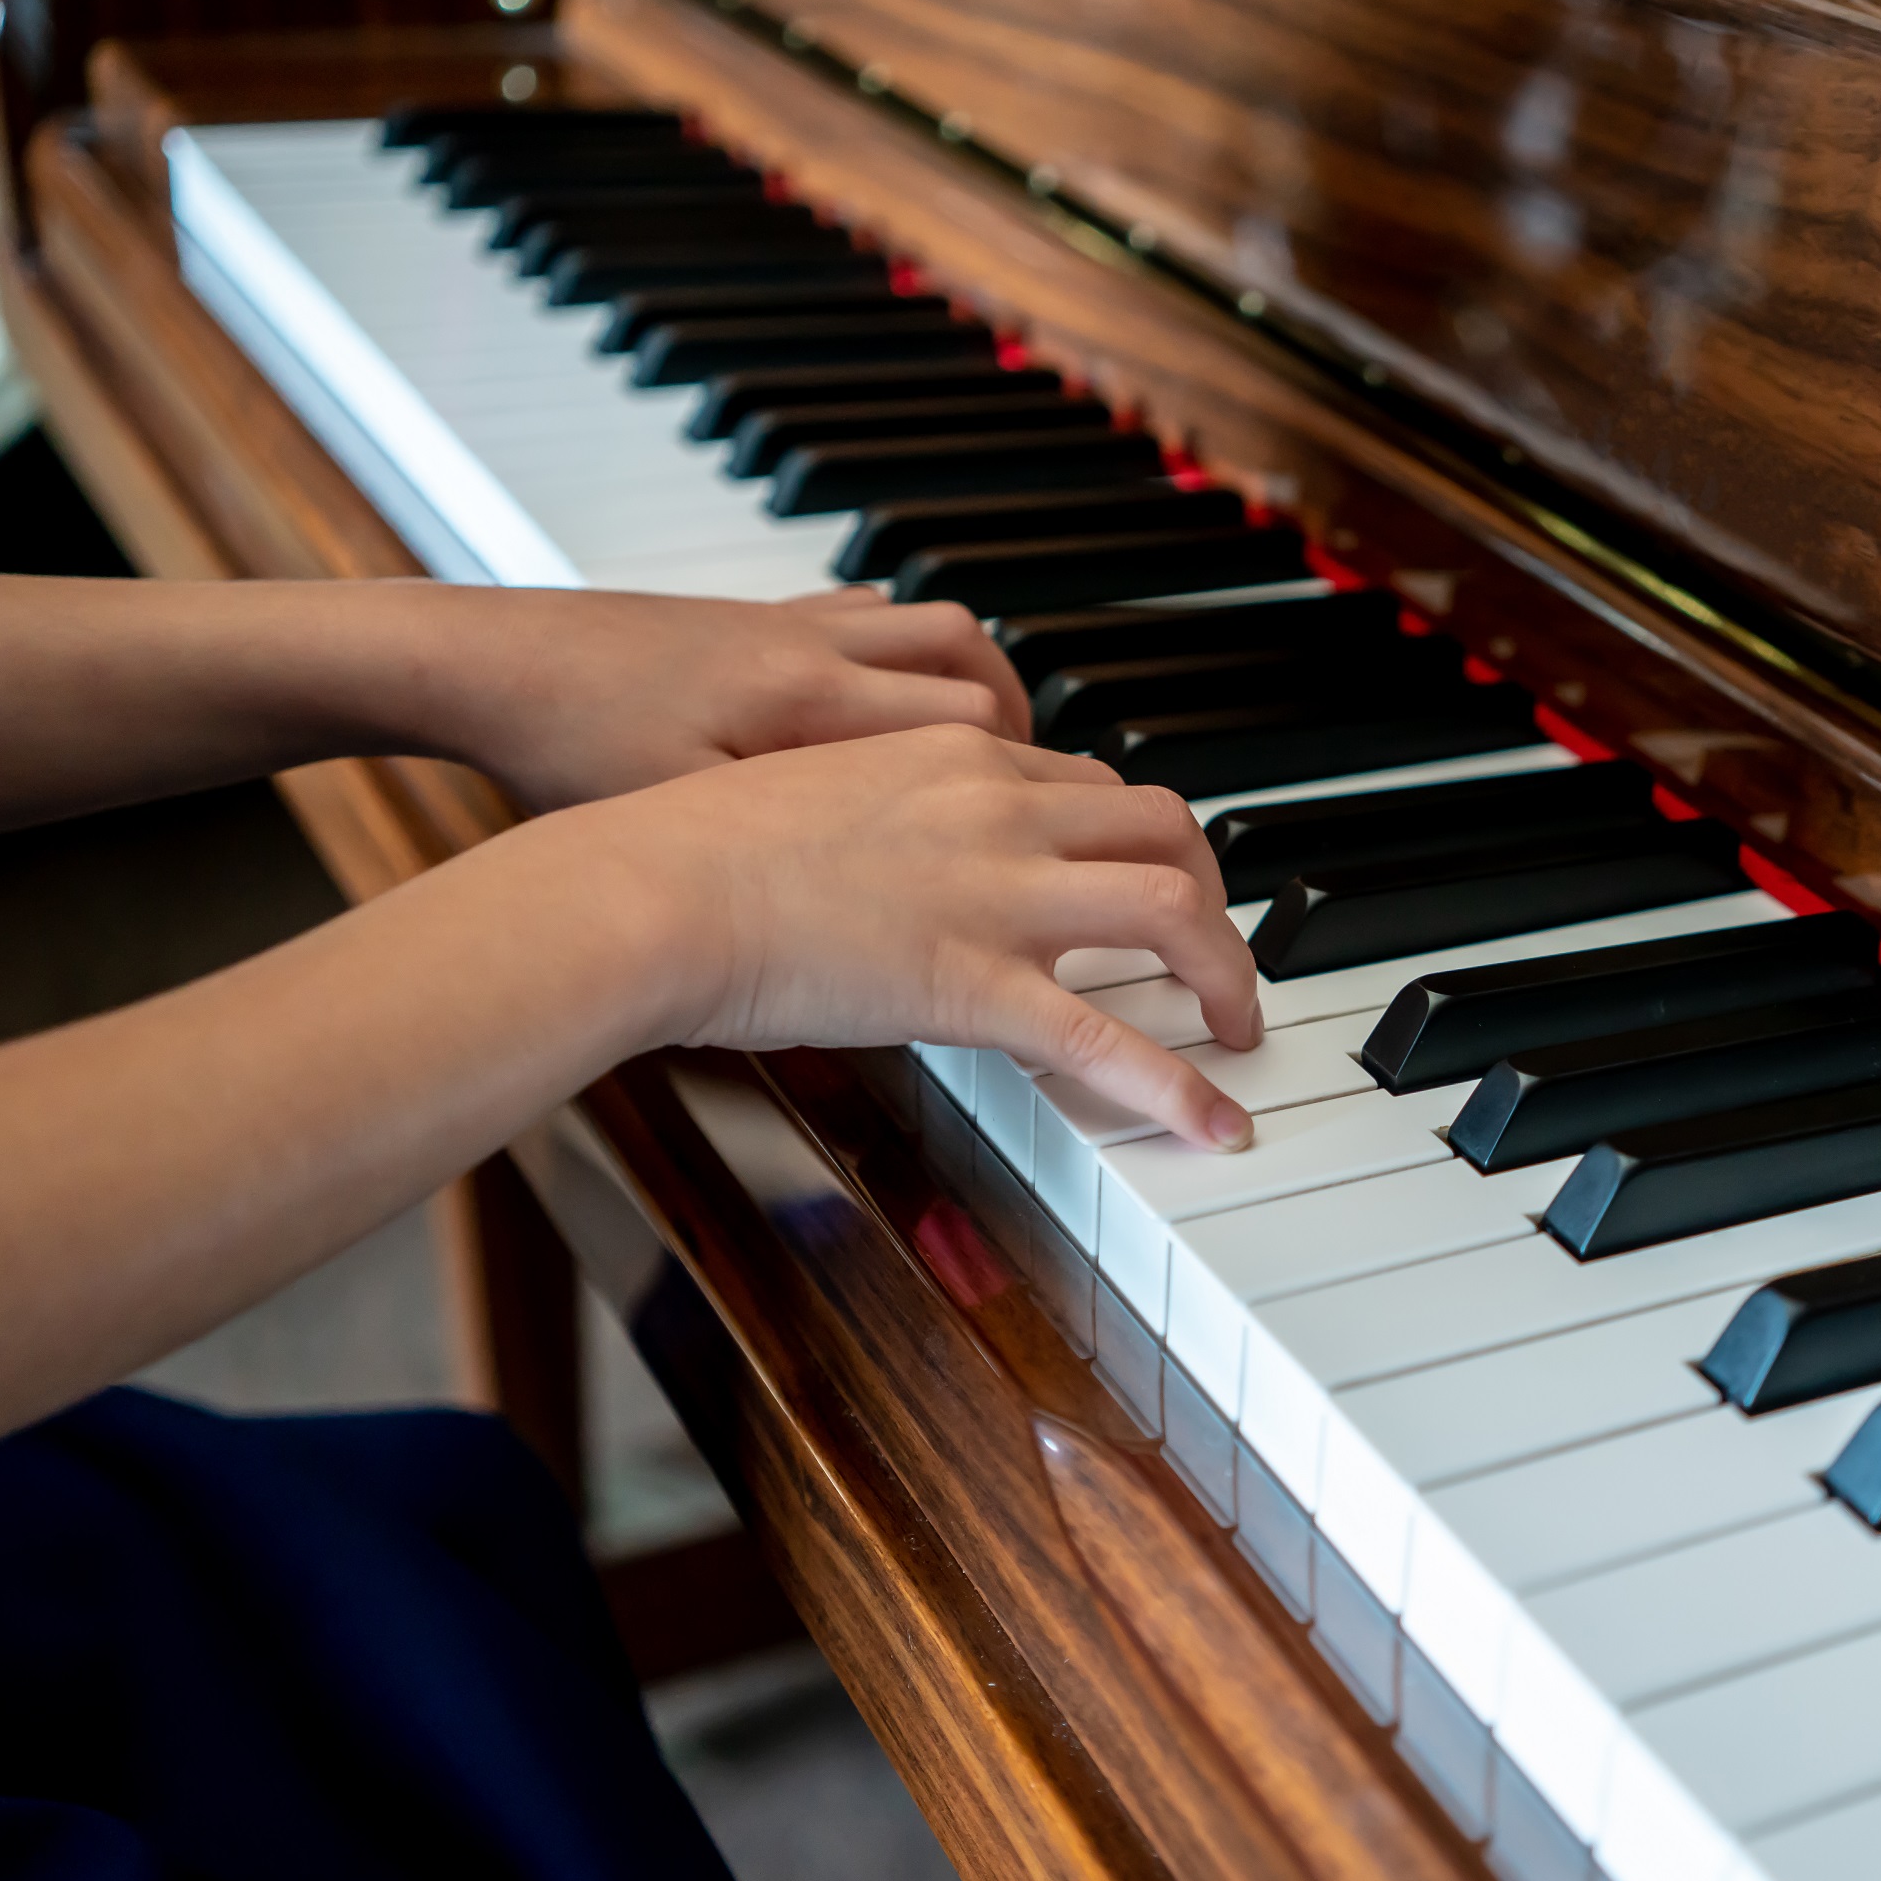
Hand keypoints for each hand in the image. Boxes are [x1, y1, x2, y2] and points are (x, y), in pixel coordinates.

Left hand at [406, 583, 1034, 811]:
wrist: (488, 662)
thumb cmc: (567, 748)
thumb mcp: (684, 822)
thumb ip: (791, 856)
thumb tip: (869, 908)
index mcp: (808, 704)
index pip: (970, 724)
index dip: (1024, 780)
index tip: (1044, 833)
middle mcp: (814, 650)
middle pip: (973, 668)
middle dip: (1022, 733)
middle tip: (1043, 798)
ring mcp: (786, 626)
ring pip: (931, 630)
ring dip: (977, 686)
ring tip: (995, 749)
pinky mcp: (752, 619)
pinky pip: (866, 614)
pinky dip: (903, 655)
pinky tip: (894, 702)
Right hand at [565, 724, 1261, 1148]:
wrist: (644, 889)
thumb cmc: (682, 850)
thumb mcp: (801, 795)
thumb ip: (871, 816)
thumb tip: (886, 862)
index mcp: (954, 755)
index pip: (1087, 783)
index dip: (1129, 840)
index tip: (1134, 883)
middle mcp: (997, 805)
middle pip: (1163, 828)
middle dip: (1207, 891)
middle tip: (1209, 950)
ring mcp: (995, 893)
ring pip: (1174, 909)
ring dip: (1225, 969)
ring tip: (1236, 1026)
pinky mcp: (973, 983)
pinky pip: (1110, 1039)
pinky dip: (1182, 1085)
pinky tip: (1215, 1125)